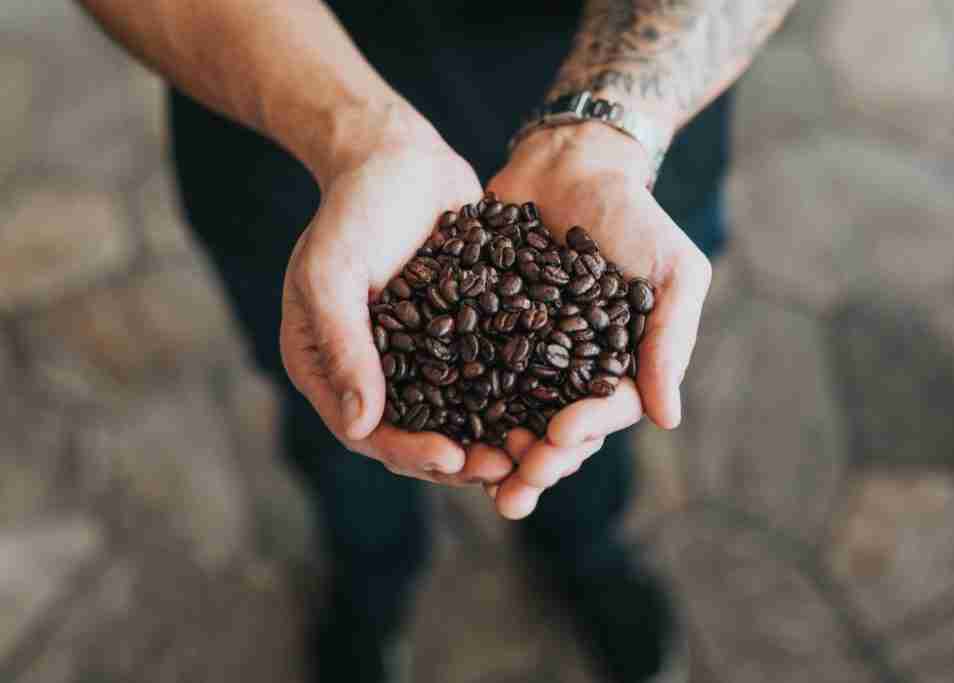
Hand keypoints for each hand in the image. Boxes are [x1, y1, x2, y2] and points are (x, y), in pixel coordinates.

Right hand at [281, 117, 513, 485]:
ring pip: (460, 416)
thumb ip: (342, 346)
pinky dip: (518, 396)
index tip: (453, 459)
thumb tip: (361, 425)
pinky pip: (490, 377)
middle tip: (511, 470)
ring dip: (498, 437)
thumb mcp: (332, 272)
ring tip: (540, 450)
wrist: (397, 158)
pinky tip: (556, 405)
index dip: (410, 451)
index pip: (369, 431)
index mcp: (331, 369)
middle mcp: (376, 373)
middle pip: (420, 435)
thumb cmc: (352, 209)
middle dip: (464, 458)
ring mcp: (422, 358)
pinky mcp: (463, 337)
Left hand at [486, 122, 712, 517]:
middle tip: (511, 490)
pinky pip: (469, 374)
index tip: (558, 438)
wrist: (571, 165)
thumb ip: (670, 340)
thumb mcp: (674, 271)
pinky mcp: (484, 332)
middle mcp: (570, 370)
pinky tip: (435, 425)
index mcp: (618, 365)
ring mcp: (526, 354)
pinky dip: (455, 402)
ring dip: (493, 452)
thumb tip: (668, 419)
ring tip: (472, 477)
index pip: (604, 413)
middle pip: (554, 431)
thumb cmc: (635, 216)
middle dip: (535, 464)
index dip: (583, 431)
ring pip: (510, 415)